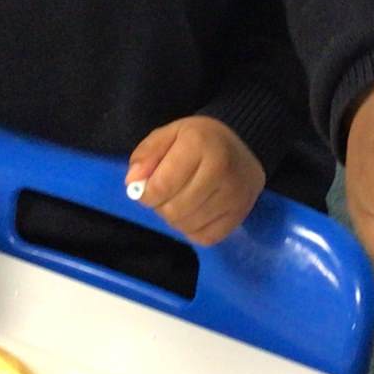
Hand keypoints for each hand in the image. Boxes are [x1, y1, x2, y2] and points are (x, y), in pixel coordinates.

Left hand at [126, 115, 265, 245]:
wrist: (240, 150)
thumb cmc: (199, 142)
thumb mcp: (168, 135)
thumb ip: (146, 155)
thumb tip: (133, 182)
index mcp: (199, 143)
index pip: (161, 186)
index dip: (145, 193)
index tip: (146, 188)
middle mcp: (222, 170)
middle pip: (173, 210)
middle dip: (161, 206)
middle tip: (166, 193)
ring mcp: (235, 195)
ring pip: (187, 226)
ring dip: (175, 218)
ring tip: (181, 199)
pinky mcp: (239, 216)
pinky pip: (204, 238)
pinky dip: (193, 229)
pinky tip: (196, 210)